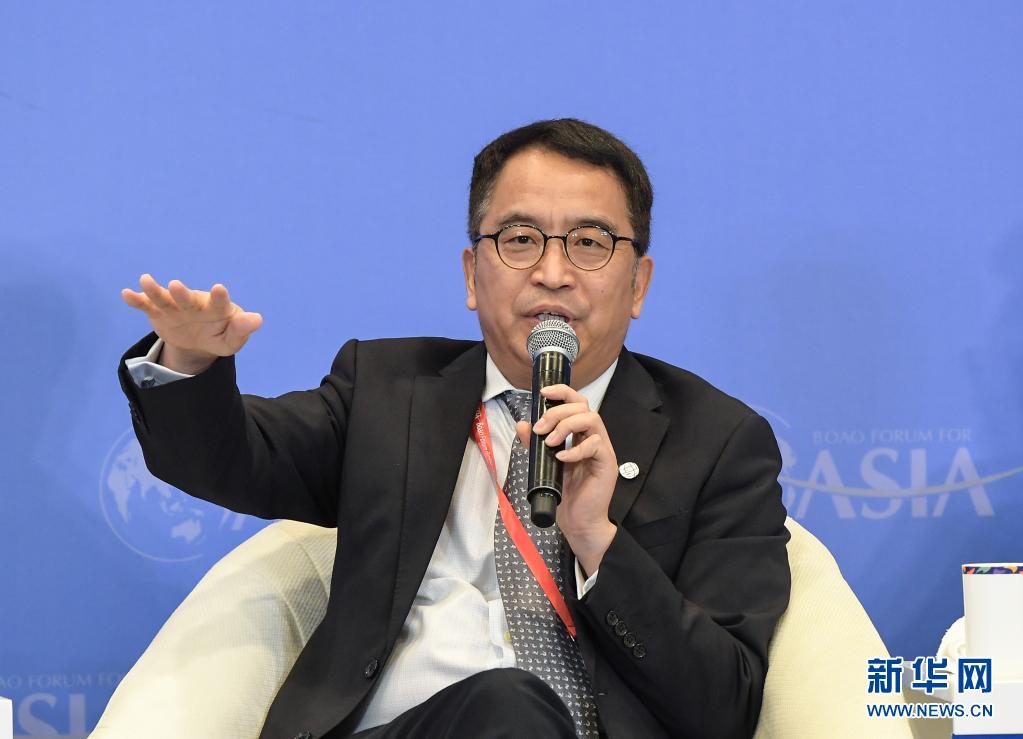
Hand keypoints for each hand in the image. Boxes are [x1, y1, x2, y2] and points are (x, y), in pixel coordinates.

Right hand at [121, 274, 262, 373]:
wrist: (198, 341)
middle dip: (182, 293)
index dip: (219, 296)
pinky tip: (126, 294)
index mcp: (216, 308)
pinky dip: (137, 300)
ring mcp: (175, 307)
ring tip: (145, 280)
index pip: (220, 302)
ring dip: (155, 290)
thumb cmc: (219, 335)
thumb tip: (257, 319)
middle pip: (187, 298)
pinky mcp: (158, 312)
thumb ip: (241, 329)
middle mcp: (194, 304)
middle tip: (176, 285)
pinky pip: (146, 305)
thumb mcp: (231, 339)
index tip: (219, 288)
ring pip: (164, 297)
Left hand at [515, 384, 617, 574]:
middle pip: (583, 406)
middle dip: (558, 412)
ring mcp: (602, 448)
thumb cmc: (566, 493)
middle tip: (540, 429)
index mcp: (581, 433)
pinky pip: (595, 445)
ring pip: (592, 419)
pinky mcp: (607, 462)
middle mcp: (594, 436)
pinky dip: (575, 449)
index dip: (562, 392)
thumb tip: (522, 424)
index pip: (576, 402)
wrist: (578, 521)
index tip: (543, 393)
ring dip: (567, 425)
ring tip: (550, 442)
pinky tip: (561, 459)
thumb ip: (535, 444)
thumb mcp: (545, 464)